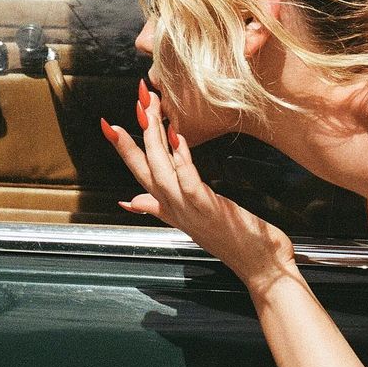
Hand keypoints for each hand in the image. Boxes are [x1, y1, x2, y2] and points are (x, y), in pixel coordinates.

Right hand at [101, 85, 295, 294]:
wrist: (259, 265)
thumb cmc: (232, 238)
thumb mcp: (191, 220)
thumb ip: (158, 208)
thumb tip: (129, 201)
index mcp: (169, 207)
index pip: (138, 173)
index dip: (123, 149)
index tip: (108, 125)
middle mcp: (174, 208)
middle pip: (144, 168)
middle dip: (133, 134)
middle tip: (134, 101)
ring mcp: (189, 209)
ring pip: (161, 171)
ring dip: (154, 139)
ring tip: (150, 109)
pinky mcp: (208, 209)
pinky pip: (188, 181)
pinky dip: (181, 158)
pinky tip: (178, 136)